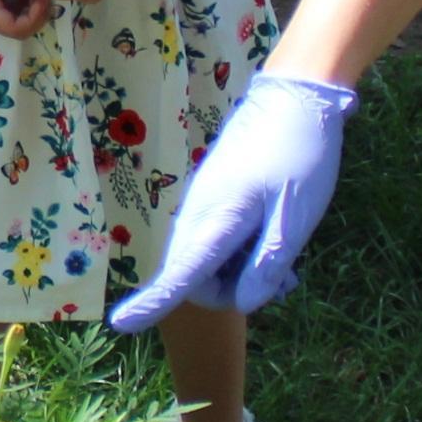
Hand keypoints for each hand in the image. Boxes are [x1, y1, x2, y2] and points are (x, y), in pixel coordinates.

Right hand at [109, 72, 353, 327]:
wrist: (296, 96)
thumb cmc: (301, 154)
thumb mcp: (296, 217)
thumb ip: (268, 264)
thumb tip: (242, 304)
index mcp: (218, 220)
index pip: (180, 273)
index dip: (153, 302)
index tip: (121, 325)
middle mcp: (199, 215)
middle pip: (198, 279)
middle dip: (233, 290)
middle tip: (283, 279)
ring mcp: (204, 205)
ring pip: (209, 262)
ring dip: (241, 272)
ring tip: (288, 261)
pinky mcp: (215, 198)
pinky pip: (217, 242)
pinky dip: (242, 253)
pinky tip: (275, 240)